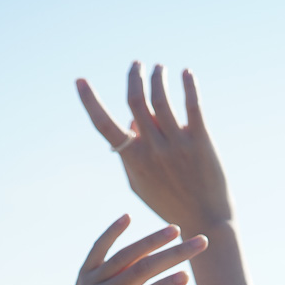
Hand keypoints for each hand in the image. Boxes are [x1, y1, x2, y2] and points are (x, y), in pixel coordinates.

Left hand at [47, 214, 206, 284]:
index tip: (186, 276)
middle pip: (139, 271)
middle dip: (172, 256)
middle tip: (200, 242)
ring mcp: (91, 282)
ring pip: (124, 256)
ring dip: (151, 241)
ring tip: (176, 229)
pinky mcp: (85, 270)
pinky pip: (98, 247)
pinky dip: (111, 232)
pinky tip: (128, 217)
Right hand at [77, 62, 232, 233]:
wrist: (205, 220)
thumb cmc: (169, 203)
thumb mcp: (141, 184)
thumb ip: (132, 154)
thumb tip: (132, 120)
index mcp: (134, 161)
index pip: (104, 126)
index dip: (89, 101)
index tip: (79, 81)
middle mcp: (153, 150)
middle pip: (136, 102)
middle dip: (133, 77)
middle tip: (137, 64)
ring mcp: (177, 145)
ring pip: (161, 99)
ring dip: (158, 77)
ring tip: (159, 68)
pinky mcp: (201, 141)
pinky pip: (192, 105)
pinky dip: (188, 85)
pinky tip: (186, 73)